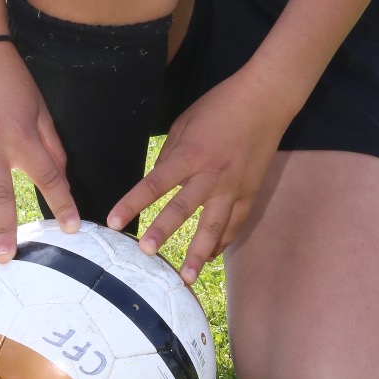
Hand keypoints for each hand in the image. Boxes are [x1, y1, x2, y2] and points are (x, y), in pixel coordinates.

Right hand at [0, 42, 78, 265]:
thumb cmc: (14, 81)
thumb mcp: (41, 109)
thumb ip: (52, 146)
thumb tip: (62, 180)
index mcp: (21, 135)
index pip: (48, 177)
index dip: (62, 204)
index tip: (71, 229)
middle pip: (0, 196)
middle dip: (5, 231)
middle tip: (7, 260)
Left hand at [108, 68, 290, 284]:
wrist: (265, 100)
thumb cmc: (220, 105)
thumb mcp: (185, 122)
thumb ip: (170, 154)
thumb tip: (159, 179)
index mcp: (190, 154)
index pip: (154, 183)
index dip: (132, 203)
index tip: (113, 221)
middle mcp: (211, 174)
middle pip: (182, 210)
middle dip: (162, 233)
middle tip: (145, 254)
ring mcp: (233, 187)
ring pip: (213, 227)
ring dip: (198, 254)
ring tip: (186, 277)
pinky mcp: (250, 192)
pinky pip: (235, 224)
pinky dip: (222, 242)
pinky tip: (210, 256)